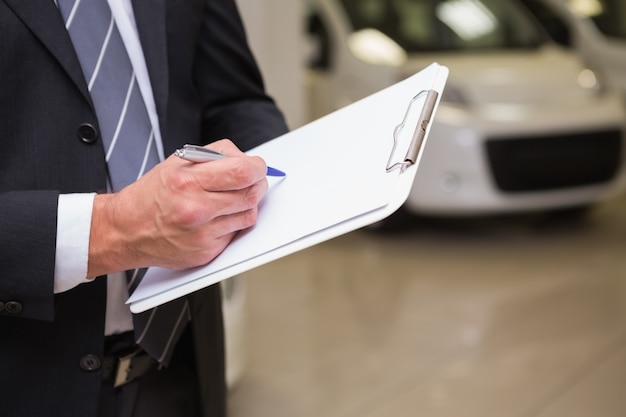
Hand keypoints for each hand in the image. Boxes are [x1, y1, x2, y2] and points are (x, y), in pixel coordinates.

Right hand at [87, 139, 268, 276]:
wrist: (126, 230)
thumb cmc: (153, 194)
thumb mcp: (178, 163)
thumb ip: (215, 156)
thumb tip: (248, 160)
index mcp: (189, 181)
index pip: (243, 172)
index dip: (257, 167)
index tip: (256, 167)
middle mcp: (196, 208)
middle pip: (251, 194)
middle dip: (256, 184)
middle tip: (250, 181)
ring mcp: (202, 234)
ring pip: (249, 215)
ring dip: (246, 205)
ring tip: (229, 200)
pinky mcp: (206, 252)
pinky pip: (236, 234)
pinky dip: (233, 224)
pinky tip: (217, 218)